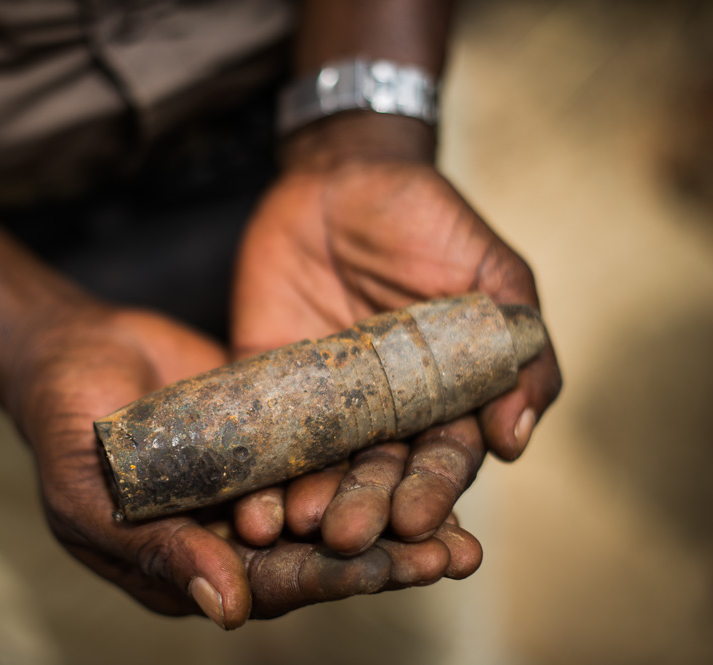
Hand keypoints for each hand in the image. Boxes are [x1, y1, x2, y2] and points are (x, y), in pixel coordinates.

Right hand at [1, 304, 481, 626]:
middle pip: (316, 560)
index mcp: (187, 566)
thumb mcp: (92, 496)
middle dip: (387, 560)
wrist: (69, 350)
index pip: (274, 587)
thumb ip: (158, 552)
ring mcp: (249, 489)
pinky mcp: (265, 443)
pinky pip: (321, 459)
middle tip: (457, 556)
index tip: (408, 568)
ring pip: (328, 514)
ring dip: (391, 519)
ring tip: (462, 524)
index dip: (340, 580)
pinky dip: (367, 463)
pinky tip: (420, 453)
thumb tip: (230, 611)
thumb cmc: (64, 427)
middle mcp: (227, 536)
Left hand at [231, 151, 560, 551]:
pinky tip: (243, 501)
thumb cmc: (424, 219)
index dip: (430, 491)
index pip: (440, 459)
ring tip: (292, 524)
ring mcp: (321, 402)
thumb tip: (516, 438)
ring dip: (306, 500)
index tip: (415, 521)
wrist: (338, 176)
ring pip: (317, 466)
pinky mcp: (265, 383)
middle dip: (364, 507)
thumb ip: (516, 348)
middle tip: (346, 535)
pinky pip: (258, 432)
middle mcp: (381, 412)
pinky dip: (253, 469)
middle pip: (375, 474)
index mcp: (442, 398)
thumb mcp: (489, 270)